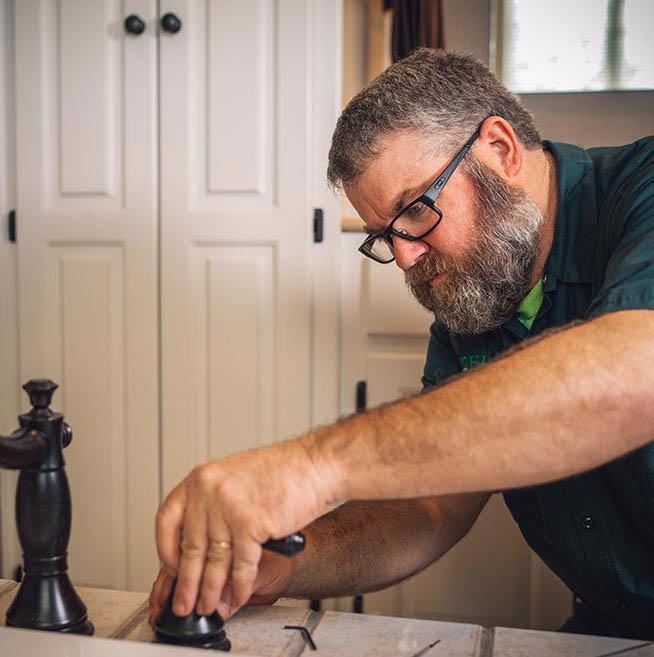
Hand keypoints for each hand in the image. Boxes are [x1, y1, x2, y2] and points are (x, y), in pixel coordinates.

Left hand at [155, 439, 337, 618]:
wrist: (315, 464)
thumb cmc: (283, 470)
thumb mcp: (234, 477)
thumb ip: (213, 506)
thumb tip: (200, 546)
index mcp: (201, 478)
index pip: (167, 520)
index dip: (166, 550)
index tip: (172, 568)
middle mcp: (209, 491)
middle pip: (190, 547)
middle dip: (188, 583)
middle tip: (185, 602)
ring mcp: (229, 507)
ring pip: (214, 561)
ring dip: (212, 591)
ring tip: (211, 605)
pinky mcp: (251, 524)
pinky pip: (241, 565)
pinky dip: (239, 586)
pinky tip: (238, 595)